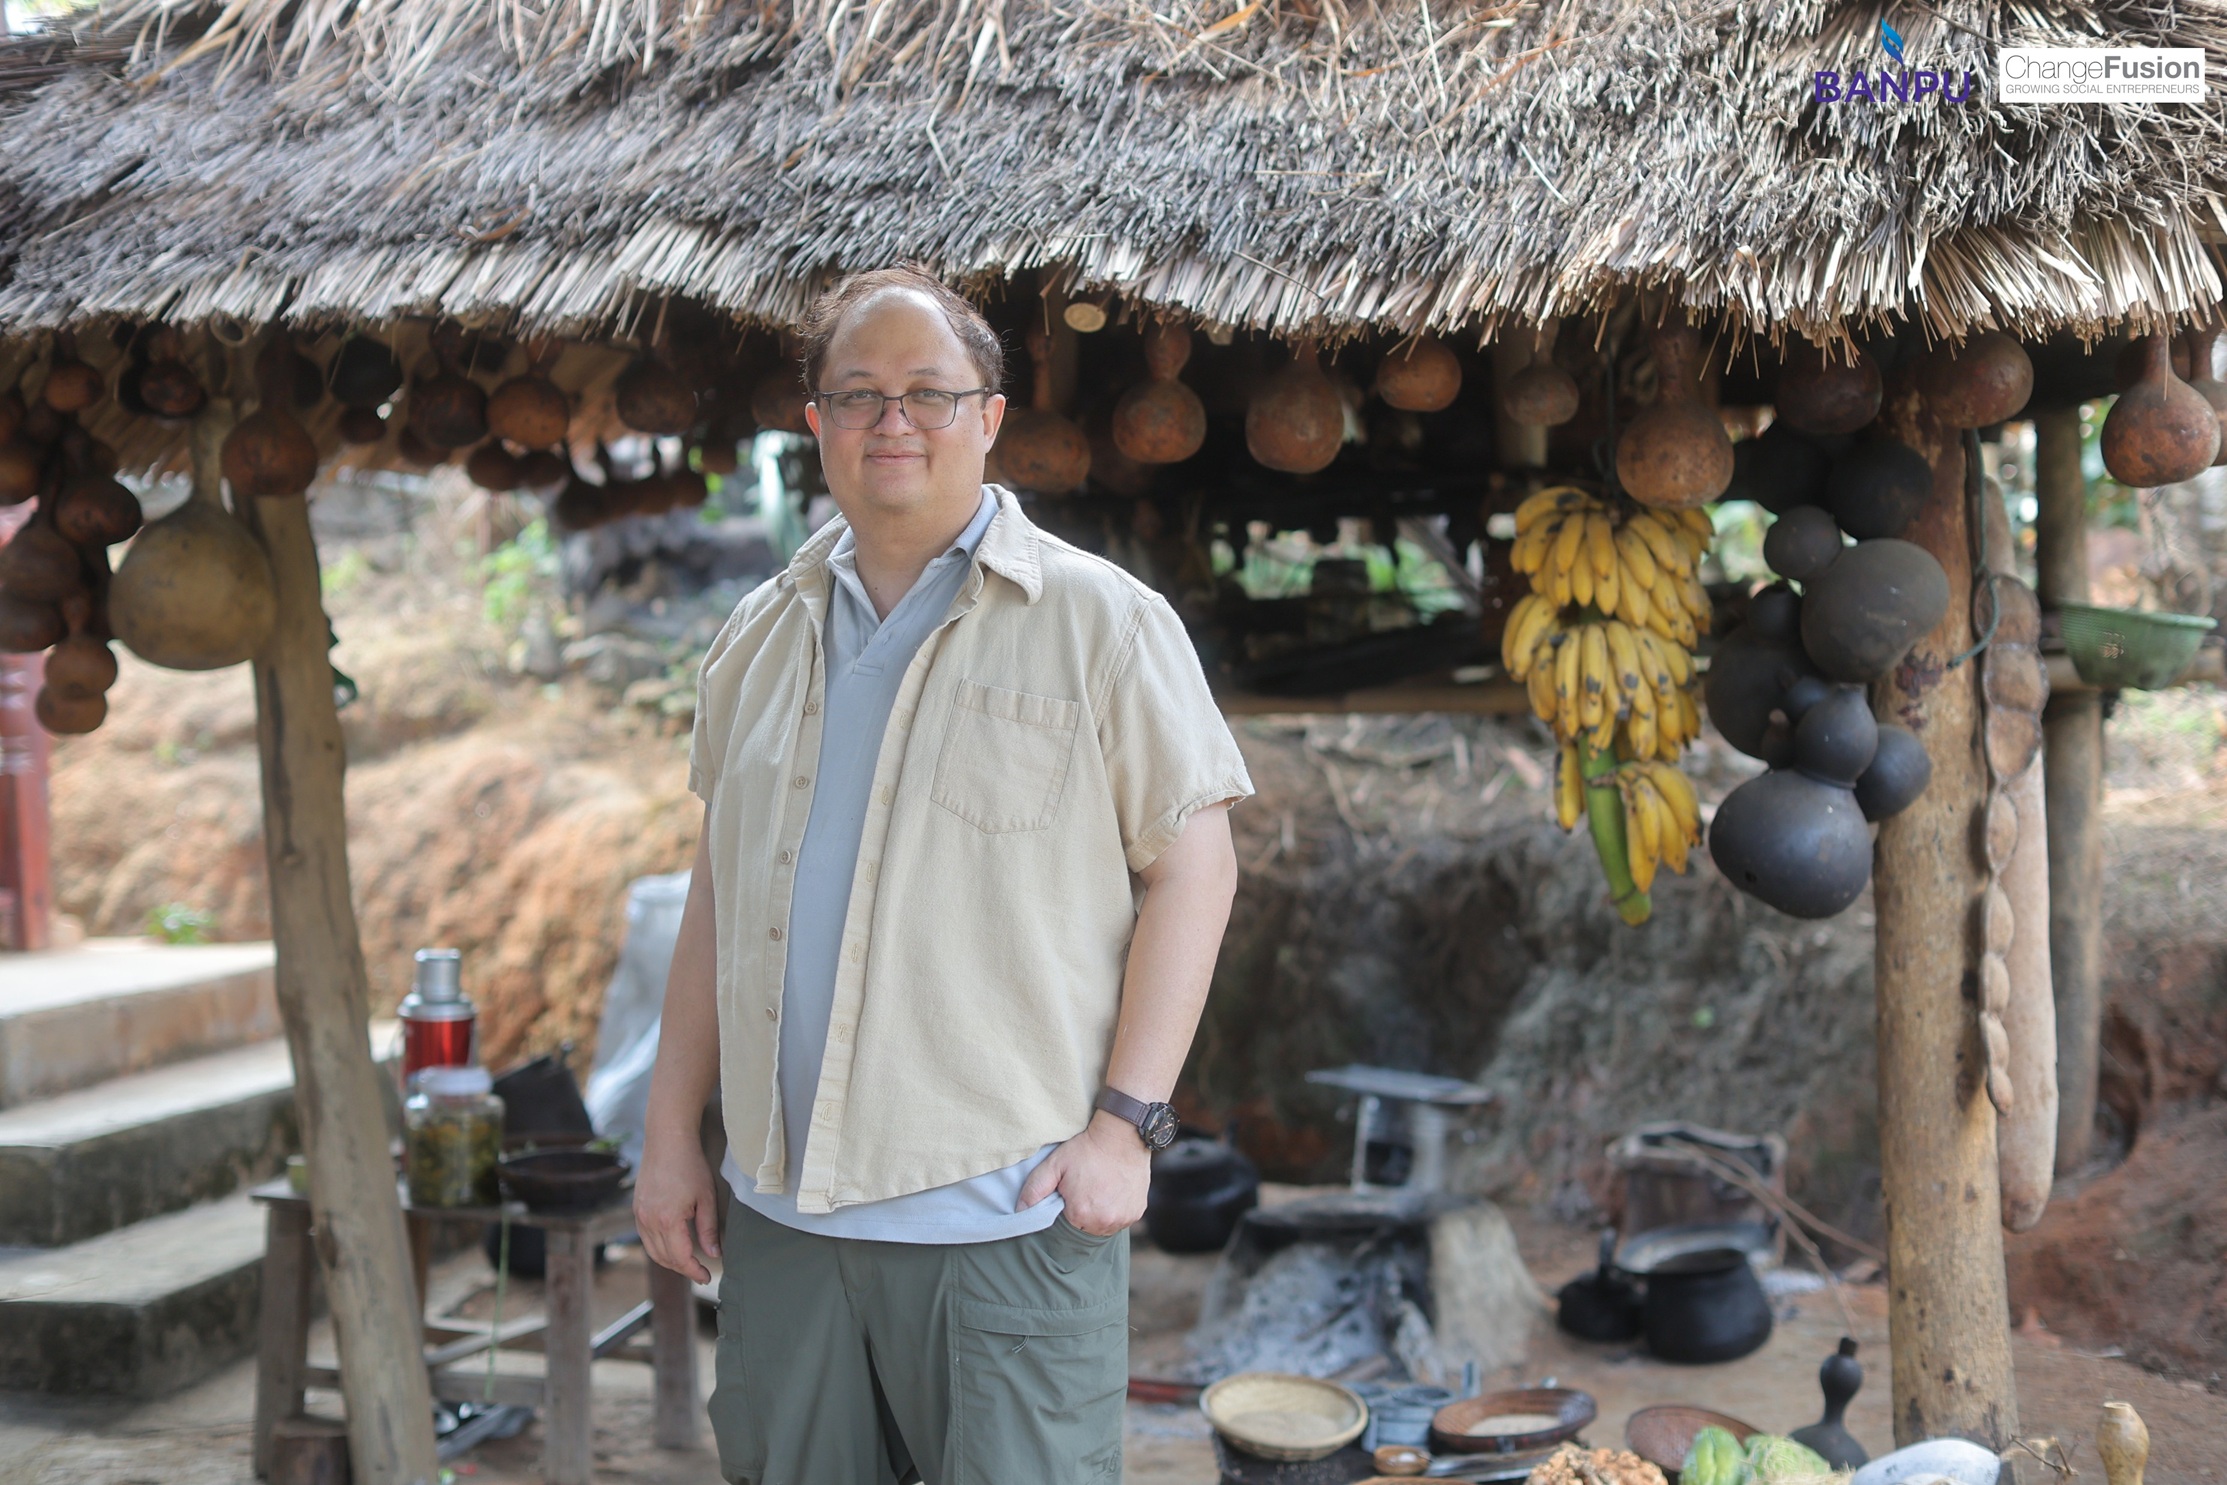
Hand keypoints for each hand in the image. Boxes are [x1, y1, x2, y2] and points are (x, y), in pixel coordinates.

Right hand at [633, 1121, 720, 1282]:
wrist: (667, 1140)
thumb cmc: (690, 1165)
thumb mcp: (706, 1197)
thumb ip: (708, 1228)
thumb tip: (714, 1254)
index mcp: (668, 1220)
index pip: (681, 1258)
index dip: (694, 1271)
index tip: (707, 1277)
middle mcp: (649, 1221)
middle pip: (664, 1258)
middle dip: (683, 1269)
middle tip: (700, 1272)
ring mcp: (639, 1216)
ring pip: (652, 1251)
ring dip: (670, 1261)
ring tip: (688, 1263)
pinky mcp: (636, 1209)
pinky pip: (646, 1238)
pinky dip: (659, 1248)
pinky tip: (672, 1246)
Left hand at [1018, 1111, 1151, 1235]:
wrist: (1122, 1135)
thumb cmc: (1087, 1149)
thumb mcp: (1055, 1164)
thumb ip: (1034, 1189)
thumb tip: (1020, 1210)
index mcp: (1081, 1214)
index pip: (1067, 1224)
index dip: (1067, 1208)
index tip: (1072, 1191)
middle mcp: (1104, 1222)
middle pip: (1086, 1228)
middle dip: (1083, 1212)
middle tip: (1086, 1187)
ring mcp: (1123, 1218)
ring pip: (1104, 1225)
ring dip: (1100, 1213)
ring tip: (1100, 1188)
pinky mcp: (1137, 1213)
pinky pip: (1121, 1219)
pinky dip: (1116, 1209)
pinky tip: (1113, 1190)